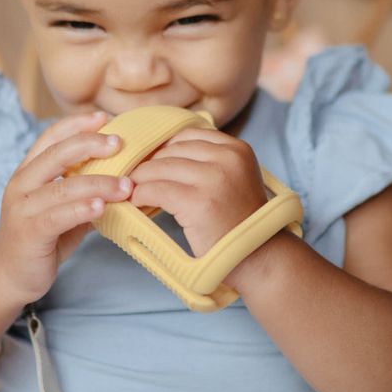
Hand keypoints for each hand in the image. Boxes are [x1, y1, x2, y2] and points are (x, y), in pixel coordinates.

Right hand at [0, 110, 133, 302]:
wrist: (9, 274)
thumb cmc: (42, 237)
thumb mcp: (64, 207)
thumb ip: (85, 191)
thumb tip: (126, 176)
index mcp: (29, 172)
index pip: (50, 137)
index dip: (77, 124)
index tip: (104, 117)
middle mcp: (22, 185)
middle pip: (55, 154)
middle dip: (89, 145)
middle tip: (120, 144)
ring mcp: (23, 209)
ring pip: (62, 188)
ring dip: (98, 184)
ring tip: (125, 186)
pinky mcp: (29, 233)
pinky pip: (57, 217)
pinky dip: (81, 210)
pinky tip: (102, 207)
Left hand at [127, 127, 268, 260]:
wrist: (258, 256)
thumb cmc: (240, 221)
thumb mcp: (235, 178)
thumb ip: (210, 161)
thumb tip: (162, 152)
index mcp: (237, 149)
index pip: (187, 135)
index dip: (163, 148)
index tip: (151, 162)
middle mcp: (227, 159)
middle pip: (170, 151)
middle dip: (149, 165)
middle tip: (135, 179)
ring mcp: (213, 179)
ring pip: (159, 168)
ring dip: (140, 180)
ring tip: (133, 190)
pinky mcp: (197, 202)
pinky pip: (156, 190)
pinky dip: (141, 195)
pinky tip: (138, 203)